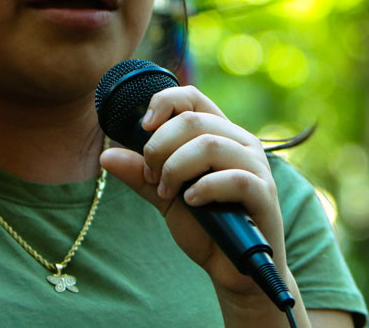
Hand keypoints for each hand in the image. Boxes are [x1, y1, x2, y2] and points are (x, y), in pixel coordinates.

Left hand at [99, 85, 290, 298]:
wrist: (231, 269)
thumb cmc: (204, 228)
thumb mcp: (164, 198)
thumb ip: (141, 175)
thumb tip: (106, 155)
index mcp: (218, 135)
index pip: (191, 98)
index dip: (163, 103)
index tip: (143, 128)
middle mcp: (240, 142)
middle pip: (193, 120)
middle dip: (160, 147)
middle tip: (152, 177)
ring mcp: (255, 166)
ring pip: (209, 145)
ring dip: (176, 169)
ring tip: (168, 194)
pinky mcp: (263, 193)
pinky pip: (233, 178)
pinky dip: (204, 188)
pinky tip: (190, 202)